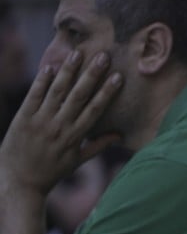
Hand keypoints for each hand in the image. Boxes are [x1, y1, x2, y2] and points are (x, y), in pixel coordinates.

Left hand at [0, 49, 121, 194]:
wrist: (20, 180)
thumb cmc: (52, 171)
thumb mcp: (78, 161)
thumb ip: (98, 146)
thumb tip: (119, 135)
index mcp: (75, 137)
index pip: (95, 110)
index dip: (107, 92)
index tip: (118, 77)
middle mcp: (59, 127)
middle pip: (78, 96)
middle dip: (91, 75)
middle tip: (102, 56)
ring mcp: (40, 121)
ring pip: (57, 91)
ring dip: (68, 71)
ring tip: (77, 53)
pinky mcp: (24, 118)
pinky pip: (34, 95)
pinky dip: (42, 81)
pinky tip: (50, 67)